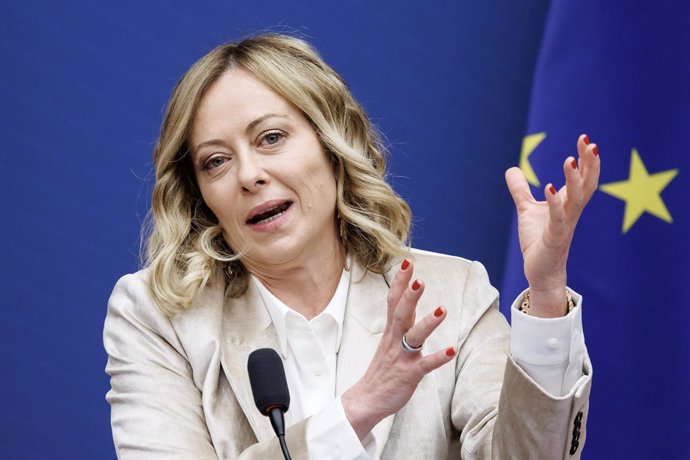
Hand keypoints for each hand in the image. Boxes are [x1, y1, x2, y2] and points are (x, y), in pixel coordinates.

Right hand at [341, 259, 455, 438]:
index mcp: (391, 330)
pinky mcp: (409, 374)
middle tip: (419, 279)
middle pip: (401, 313)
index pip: (393, 300)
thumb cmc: (383, 368)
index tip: (408, 262)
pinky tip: (452, 350)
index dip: (401, 282)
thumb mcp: (390, 338)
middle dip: (410, 296)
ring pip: (414, 336)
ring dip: (428, 322)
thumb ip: (401, 319)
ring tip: (443, 309)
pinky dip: (439, 357)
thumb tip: (410, 297)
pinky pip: (425, 365)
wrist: (368, 398)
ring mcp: (402, 357)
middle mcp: (395, 340)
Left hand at [505, 134, 600, 316]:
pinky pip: (557, 220)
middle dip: (589, 163)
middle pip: (586, 184)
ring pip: (575, 200)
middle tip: (589, 142)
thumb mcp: (527, 209)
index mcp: (568, 204)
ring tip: (569, 160)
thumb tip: (511, 168)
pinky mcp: (554, 239)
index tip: (585, 139)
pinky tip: (550, 188)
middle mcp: (571, 212)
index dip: (586, 159)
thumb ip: (521, 190)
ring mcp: (564, 225)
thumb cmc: (539, 240)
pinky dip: (554, 204)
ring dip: (574, 180)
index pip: (583, 178)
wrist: (540, 271)